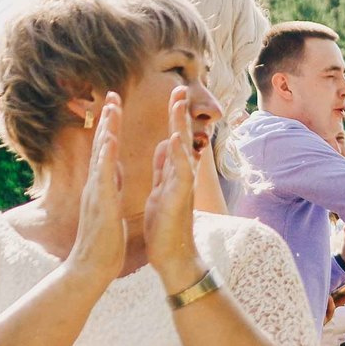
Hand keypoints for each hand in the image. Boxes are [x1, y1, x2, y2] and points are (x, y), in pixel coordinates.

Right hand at [66, 93, 128, 292]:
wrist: (91, 266)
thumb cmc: (102, 241)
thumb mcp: (110, 205)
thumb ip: (112, 186)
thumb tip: (115, 169)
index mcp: (102, 185)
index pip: (106, 151)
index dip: (110, 128)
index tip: (115, 106)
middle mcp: (96, 184)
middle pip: (102, 146)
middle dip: (107, 120)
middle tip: (112, 94)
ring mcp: (97, 192)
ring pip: (101, 155)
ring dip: (106, 130)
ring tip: (111, 107)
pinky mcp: (102, 203)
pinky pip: (105, 175)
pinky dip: (107, 156)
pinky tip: (110, 139)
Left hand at [145, 85, 205, 291]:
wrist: (173, 256)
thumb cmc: (166, 226)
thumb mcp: (161, 190)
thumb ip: (165, 167)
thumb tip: (166, 143)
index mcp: (172, 173)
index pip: (173, 139)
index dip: (173, 117)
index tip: (174, 94)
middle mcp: (181, 176)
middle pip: (181, 138)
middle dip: (179, 113)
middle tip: (181, 88)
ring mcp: (182, 186)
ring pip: (183, 151)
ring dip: (180, 126)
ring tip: (179, 104)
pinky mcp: (179, 198)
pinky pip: (180, 173)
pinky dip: (178, 155)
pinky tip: (174, 139)